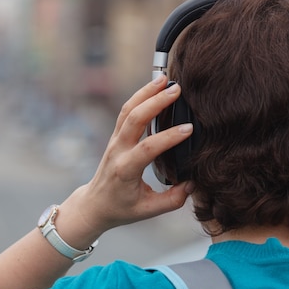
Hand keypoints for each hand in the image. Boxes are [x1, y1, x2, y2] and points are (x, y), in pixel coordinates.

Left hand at [66, 75, 194, 234]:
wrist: (95, 204)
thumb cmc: (121, 208)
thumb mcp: (149, 210)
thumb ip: (173, 199)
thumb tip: (193, 183)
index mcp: (125, 170)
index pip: (147, 148)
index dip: (168, 137)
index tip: (189, 129)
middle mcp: (118, 151)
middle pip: (134, 119)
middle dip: (155, 102)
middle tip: (177, 89)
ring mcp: (115, 140)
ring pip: (128, 110)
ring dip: (146, 92)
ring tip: (165, 78)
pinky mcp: (117, 136)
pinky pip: (127, 111)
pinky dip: (140, 96)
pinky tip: (155, 87)